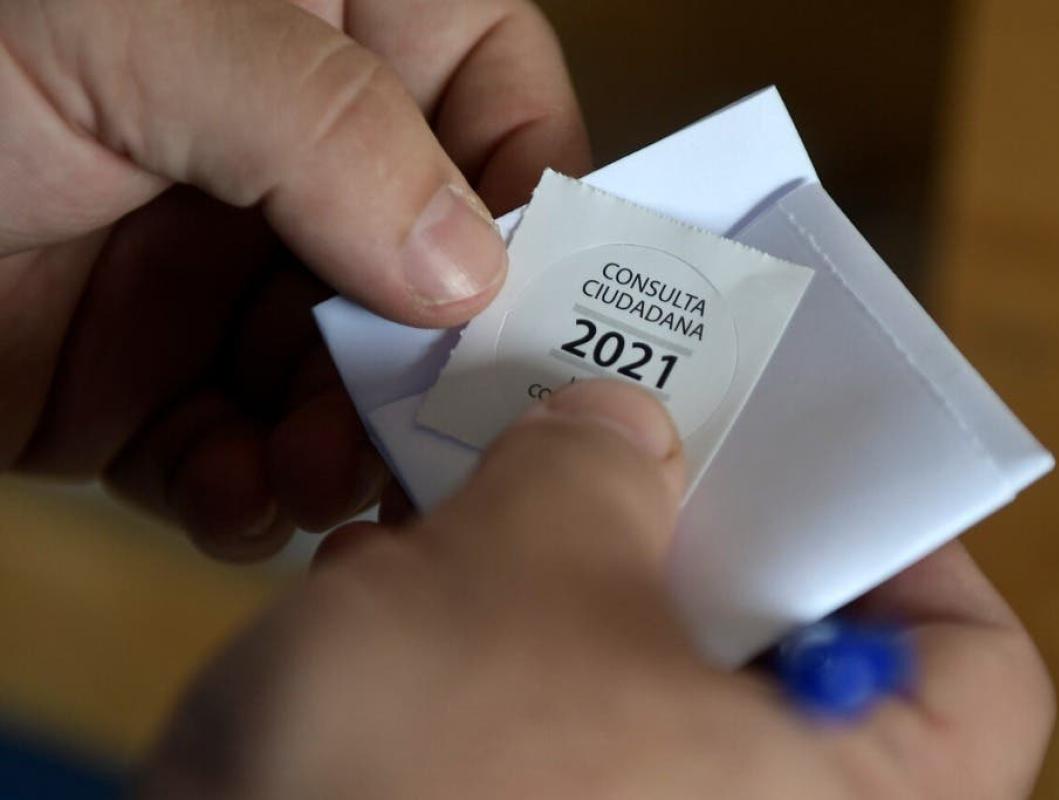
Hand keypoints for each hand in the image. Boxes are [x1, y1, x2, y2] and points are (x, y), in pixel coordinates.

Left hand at [0, 0, 588, 558]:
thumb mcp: (152, 23)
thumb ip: (330, 130)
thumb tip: (468, 268)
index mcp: (330, 34)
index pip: (497, 103)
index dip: (533, 197)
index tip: (535, 299)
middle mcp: (295, 164)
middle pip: (441, 278)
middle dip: (443, 362)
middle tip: (435, 433)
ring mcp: (225, 279)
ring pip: (352, 386)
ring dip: (349, 446)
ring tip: (315, 479)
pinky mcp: (147, 382)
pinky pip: (240, 454)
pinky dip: (247, 494)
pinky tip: (230, 499)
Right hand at [140, 381, 1053, 798]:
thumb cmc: (414, 774)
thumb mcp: (528, 564)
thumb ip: (602, 458)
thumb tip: (621, 427)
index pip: (975, 674)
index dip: (905, 544)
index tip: (811, 458)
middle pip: (797, 658)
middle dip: (704, 529)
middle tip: (647, 429)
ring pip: (653, 684)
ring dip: (581, 570)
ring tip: (511, 477)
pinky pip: (552, 726)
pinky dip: (509, 644)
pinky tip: (418, 576)